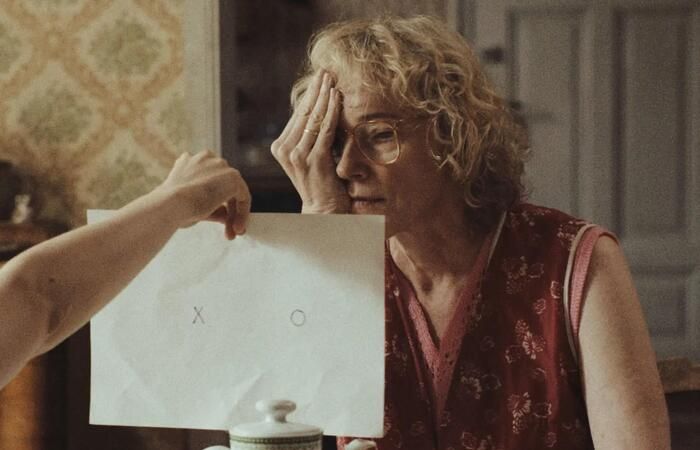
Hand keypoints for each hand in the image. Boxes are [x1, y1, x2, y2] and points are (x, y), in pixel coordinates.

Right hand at [156, 151, 250, 238]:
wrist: (170, 205)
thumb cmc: (172, 208)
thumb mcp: (192, 204)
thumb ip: (211, 206)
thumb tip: (226, 214)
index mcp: (190, 161)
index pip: (209, 181)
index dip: (213, 203)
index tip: (213, 220)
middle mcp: (206, 158)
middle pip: (223, 186)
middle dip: (227, 210)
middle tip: (228, 230)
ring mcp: (219, 165)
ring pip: (233, 192)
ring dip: (234, 214)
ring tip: (232, 232)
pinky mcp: (232, 177)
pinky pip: (243, 197)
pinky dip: (241, 214)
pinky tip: (236, 228)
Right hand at [271, 70, 349, 213]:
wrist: (324, 210)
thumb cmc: (321, 182)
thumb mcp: (309, 156)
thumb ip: (309, 136)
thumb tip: (318, 108)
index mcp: (281, 147)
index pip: (297, 115)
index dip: (309, 94)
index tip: (319, 78)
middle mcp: (285, 150)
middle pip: (303, 113)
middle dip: (315, 89)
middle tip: (325, 71)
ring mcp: (298, 155)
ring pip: (313, 118)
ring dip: (324, 96)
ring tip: (332, 79)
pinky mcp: (314, 160)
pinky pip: (325, 130)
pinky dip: (332, 112)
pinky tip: (337, 98)